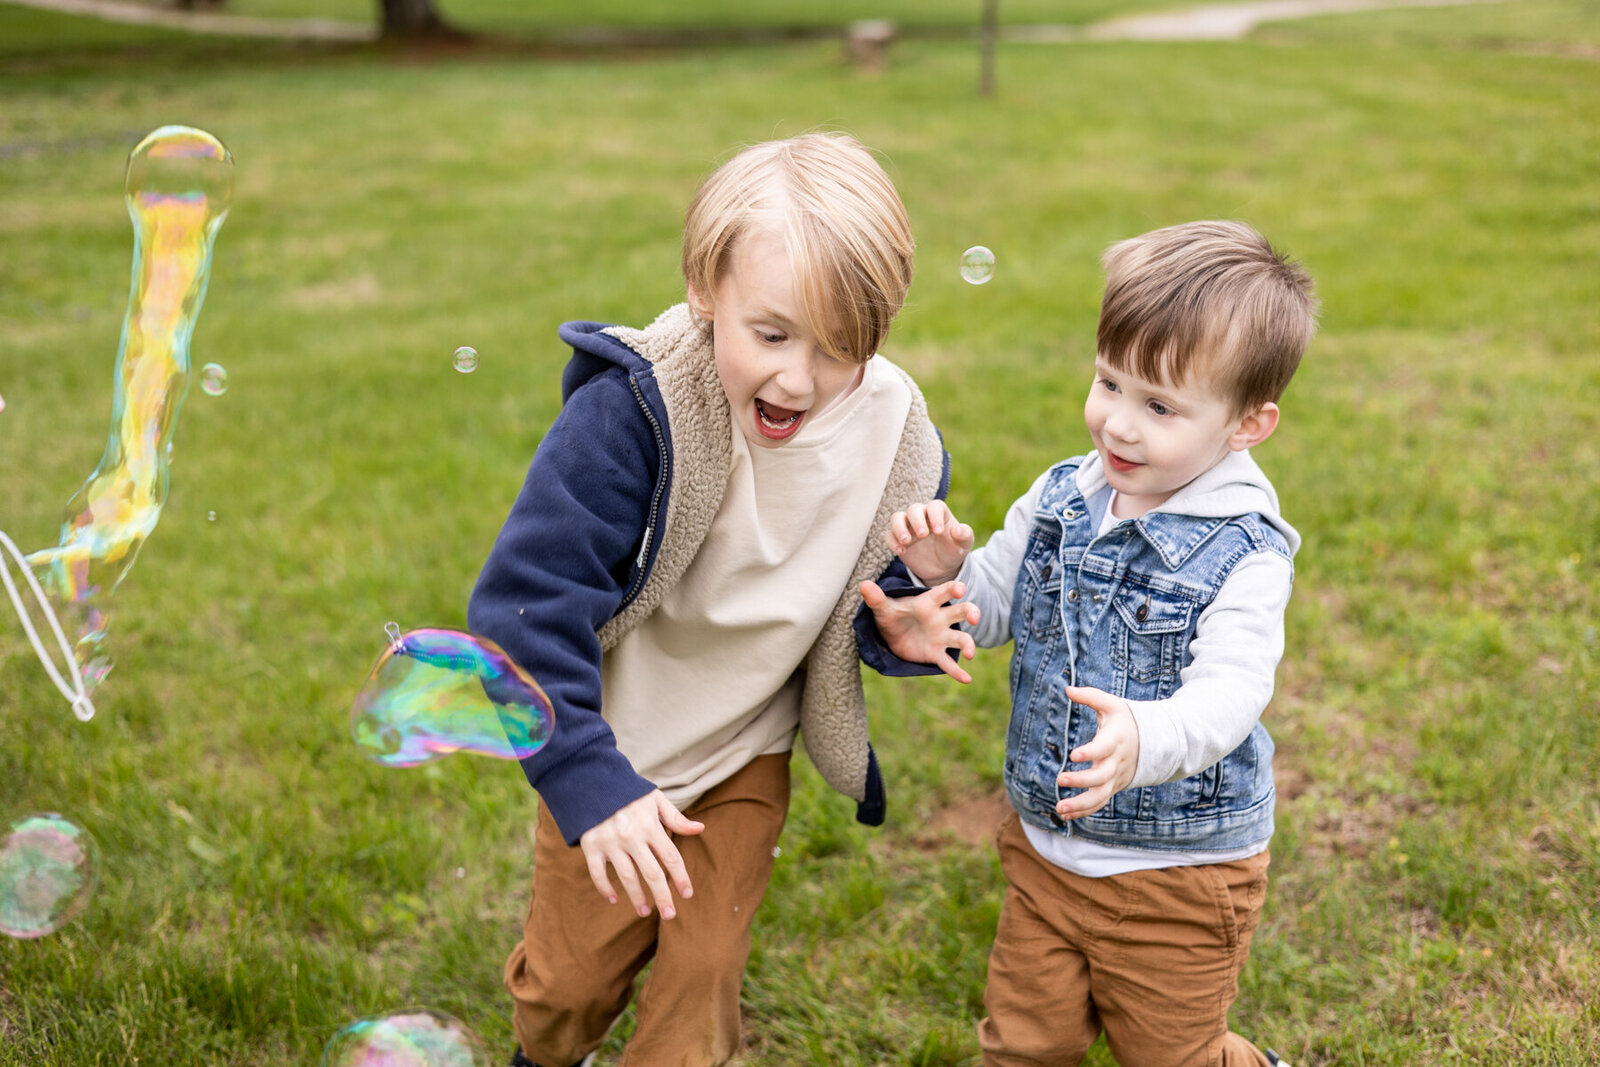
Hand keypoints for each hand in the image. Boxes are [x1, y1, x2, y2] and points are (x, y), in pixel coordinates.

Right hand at [578, 790, 704, 918]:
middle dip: (663, 897)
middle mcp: (631, 836)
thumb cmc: (628, 792)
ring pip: (627, 877)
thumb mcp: (655, 799)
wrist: (592, 779)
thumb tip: (700, 829)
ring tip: (644, 911)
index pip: (671, 857)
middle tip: (670, 916)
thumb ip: (676, 818)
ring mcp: (610, 842)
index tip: (687, 894)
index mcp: (650, 826)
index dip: (680, 877)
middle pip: (651, 873)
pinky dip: (605, 888)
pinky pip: (598, 873)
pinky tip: (614, 900)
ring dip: (637, 897)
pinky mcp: (591, 845)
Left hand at [859, 578, 979, 683]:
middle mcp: (939, 618)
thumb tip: (863, 585)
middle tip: (974, 617)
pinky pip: (948, 663)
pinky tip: (967, 680)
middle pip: (961, 611)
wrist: (891, 634)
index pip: (943, 592)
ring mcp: (940, 636)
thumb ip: (876, 598)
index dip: (953, 588)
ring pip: (960, 638)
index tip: (960, 589)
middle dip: (971, 612)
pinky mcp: (936, 654)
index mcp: (928, 603)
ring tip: (969, 654)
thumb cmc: (892, 615)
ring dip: (967, 645)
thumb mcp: (882, 608)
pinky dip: (957, 672)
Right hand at [885, 501, 973, 584]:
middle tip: (923, 535)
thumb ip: (965, 535)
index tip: (939, 532)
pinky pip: (889, 535)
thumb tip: (958, 530)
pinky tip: (901, 552)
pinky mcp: (898, 539)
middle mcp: (922, 516)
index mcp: (939, 513)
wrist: (942, 567)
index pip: (934, 506)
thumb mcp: (964, 544)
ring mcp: (908, 527)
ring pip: (897, 517)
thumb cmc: (954, 550)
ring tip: (906, 541)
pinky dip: (892, 542)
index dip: (935, 516)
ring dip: (899, 527)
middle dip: (917, 520)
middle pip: (913, 509)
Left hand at [1055, 685, 1138, 819]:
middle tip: (1060, 780)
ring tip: (1060, 808)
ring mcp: (1116, 777)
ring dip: (1080, 804)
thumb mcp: (1111, 704)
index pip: (1103, 748)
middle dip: (1081, 780)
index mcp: (1115, 740)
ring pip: (1100, 796)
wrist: (1154, 742)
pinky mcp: (1113, 787)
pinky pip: (1100, 802)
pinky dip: (1084, 811)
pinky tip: (1066, 814)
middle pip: (1101, 777)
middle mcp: (1116, 762)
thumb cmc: (1126, 720)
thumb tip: (1067, 689)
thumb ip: (1090, 696)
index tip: (1073, 755)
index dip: (1090, 753)